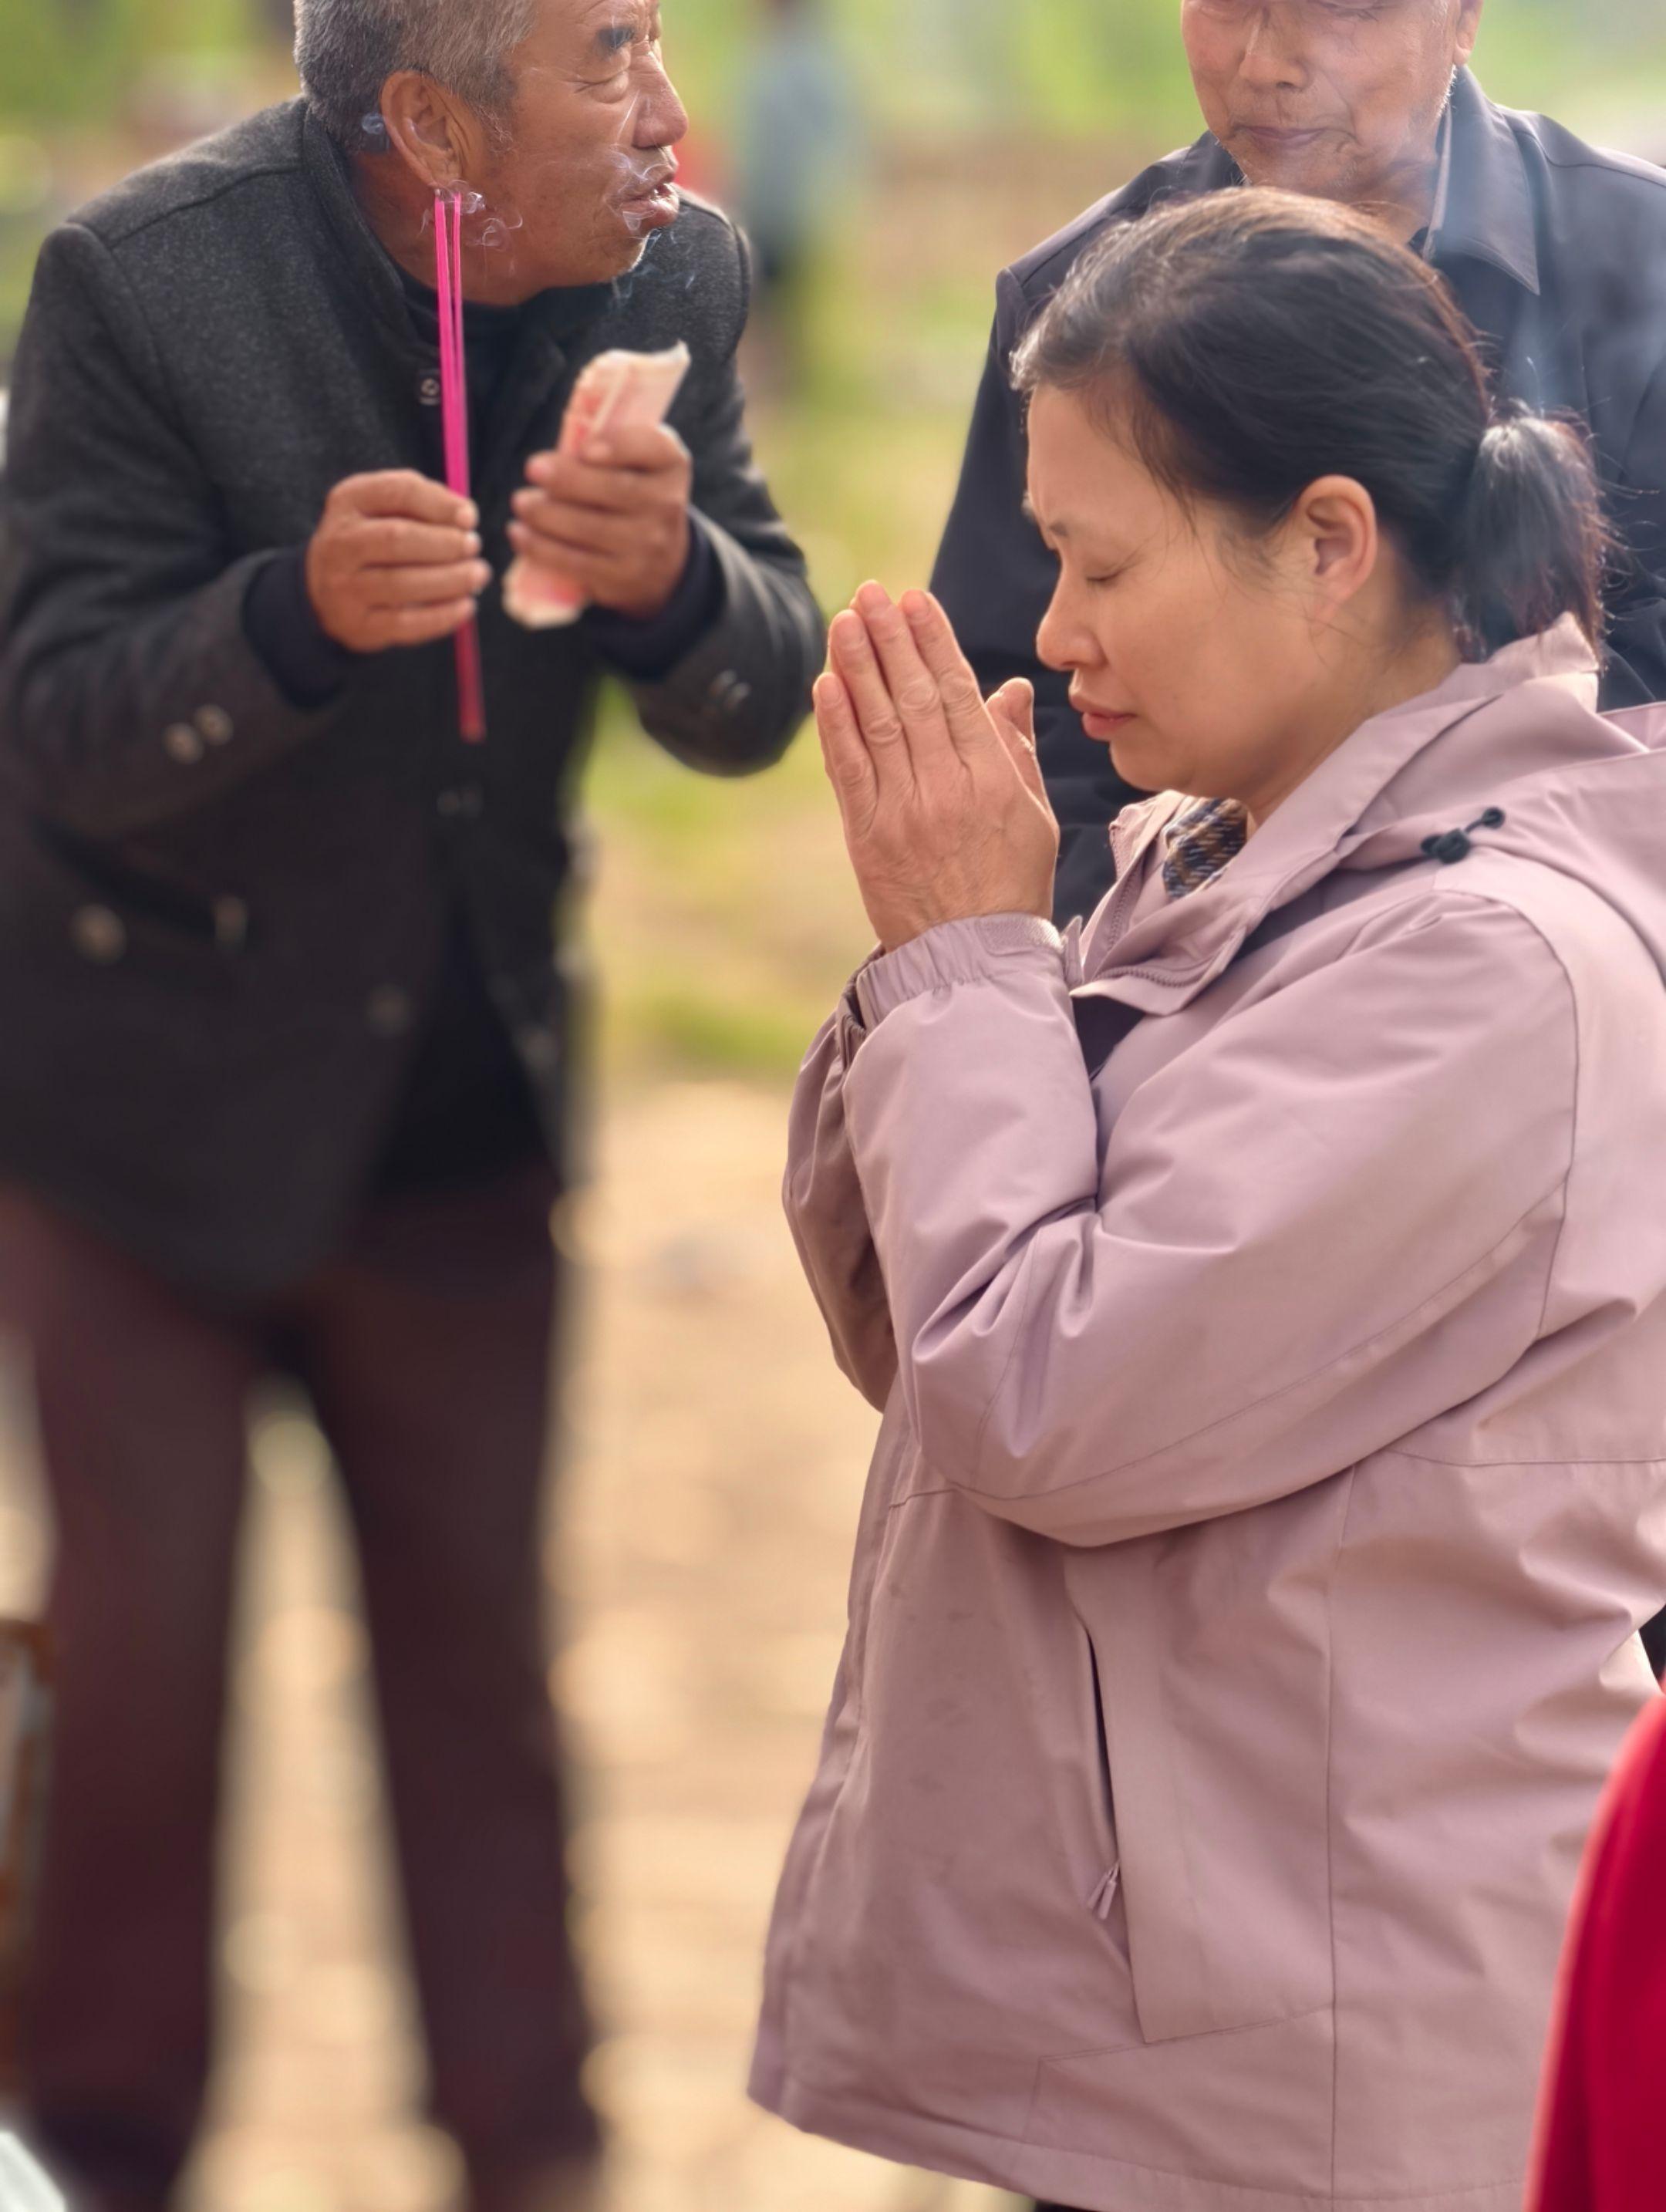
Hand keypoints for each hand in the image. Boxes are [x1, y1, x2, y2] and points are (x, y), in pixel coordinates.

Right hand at [305, 472, 487, 653]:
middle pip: (397, 538)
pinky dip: (442, 616)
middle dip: (445, 544)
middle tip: (474, 547)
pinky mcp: (358, 624)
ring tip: (478, 575)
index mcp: (349, 501)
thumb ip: (425, 501)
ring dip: (450, 580)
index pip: (397, 493)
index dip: (439, 504)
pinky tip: (466, 607)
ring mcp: (343, 587)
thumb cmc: (374, 541)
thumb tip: (466, 516)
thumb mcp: (387, 508)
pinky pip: (405, 623)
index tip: (470, 517)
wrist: (328, 590)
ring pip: (401, 583)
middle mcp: (339, 542)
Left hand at [507, 423, 693, 621]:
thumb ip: (608, 445)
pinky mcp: (623, 578)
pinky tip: (520, 534)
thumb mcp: (636, 464)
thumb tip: (553, 455)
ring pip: (591, 528)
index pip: (651, 448)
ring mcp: (648, 546)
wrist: (661, 562)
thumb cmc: (632, 496)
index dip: (617, 447)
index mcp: (670, 465)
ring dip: (547, 515)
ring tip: (522, 503)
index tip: (584, 450)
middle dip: (569, 479)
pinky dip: (542, 548)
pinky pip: (577, 562)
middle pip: (615, 490)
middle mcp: (667, 505)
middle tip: (533, 469)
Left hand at [816, 583, 1059, 953]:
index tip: (916, 599)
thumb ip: (1016, 751)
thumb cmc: (1010, 886)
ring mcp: (903, 811)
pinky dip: (836, 723)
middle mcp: (946, 788)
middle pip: (912, 697)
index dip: (934, 642)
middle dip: (890, 638)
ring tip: (845, 620)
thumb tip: (1010, 690)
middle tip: (870, 592)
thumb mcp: (1033, 817)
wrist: (971, 959)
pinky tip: (827, 682)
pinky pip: (849, 769)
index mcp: (992, 779)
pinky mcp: (868, 835)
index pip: (957, 693)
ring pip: (877, 723)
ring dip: (858, 665)